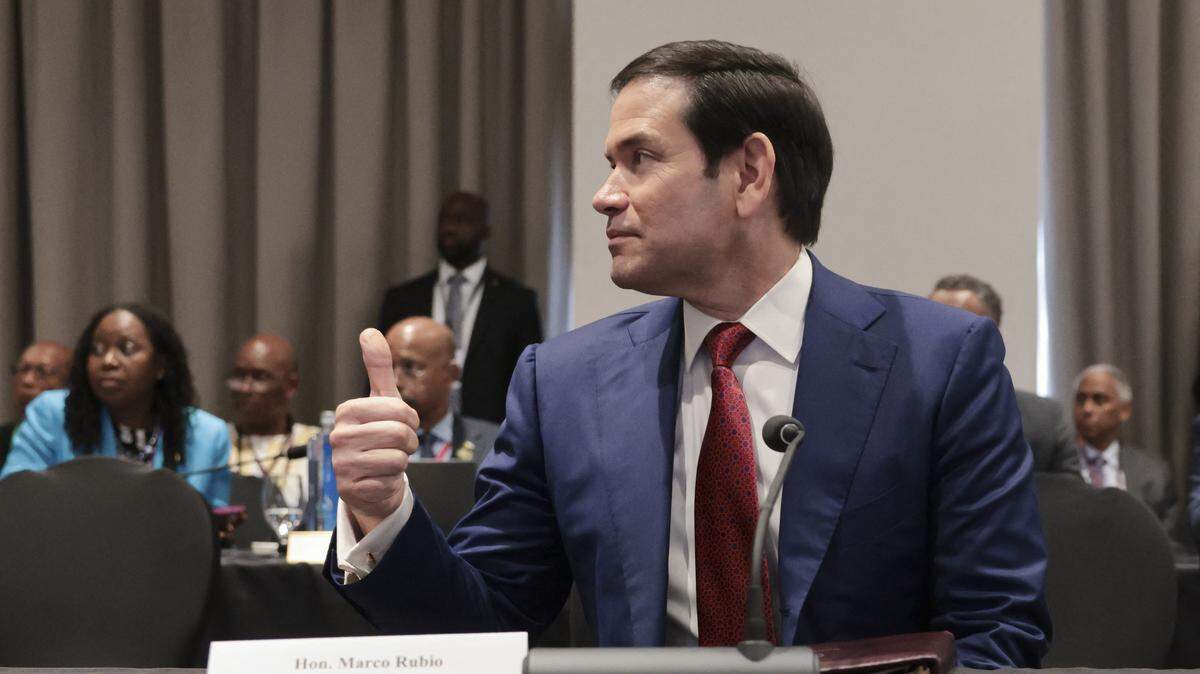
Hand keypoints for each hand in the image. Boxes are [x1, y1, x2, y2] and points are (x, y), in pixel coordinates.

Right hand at [330, 328, 420, 535]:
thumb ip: (378, 367)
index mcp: (346, 411)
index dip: (410, 419)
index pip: (399, 410)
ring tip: (388, 460)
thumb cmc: (378, 436)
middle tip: (398, 446)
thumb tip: (369, 331)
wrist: (371, 482)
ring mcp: (341, 464)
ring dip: (402, 460)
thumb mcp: (382, 400)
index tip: (402, 424)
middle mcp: (338, 436)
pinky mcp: (349, 488)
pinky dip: (393, 479)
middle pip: (399, 433)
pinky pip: (391, 478)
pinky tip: (380, 477)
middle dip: (409, 441)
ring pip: (397, 457)